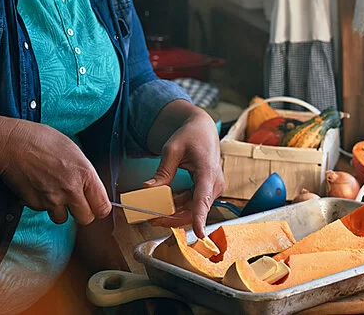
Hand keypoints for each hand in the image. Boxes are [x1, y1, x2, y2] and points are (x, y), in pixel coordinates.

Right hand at [0, 119, 110, 224]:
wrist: (13, 145)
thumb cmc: (42, 141)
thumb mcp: (73, 151)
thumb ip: (83, 172)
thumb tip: (89, 186)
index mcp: (85, 174)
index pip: (102, 207)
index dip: (99, 208)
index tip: (96, 205)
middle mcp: (71, 190)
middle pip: (85, 219)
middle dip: (81, 213)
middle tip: (75, 203)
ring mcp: (52, 199)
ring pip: (62, 218)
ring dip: (60, 210)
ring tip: (53, 193)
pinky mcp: (35, 204)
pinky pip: (43, 210)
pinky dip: (42, 203)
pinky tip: (38, 187)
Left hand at [143, 102, 223, 236]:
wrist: (204, 130)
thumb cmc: (191, 136)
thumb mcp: (172, 149)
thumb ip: (163, 171)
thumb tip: (149, 189)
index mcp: (208, 171)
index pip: (204, 198)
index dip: (201, 217)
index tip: (199, 233)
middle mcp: (214, 183)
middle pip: (195, 209)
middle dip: (173, 217)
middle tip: (151, 218)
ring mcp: (212, 188)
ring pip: (193, 209)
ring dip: (174, 213)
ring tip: (153, 212)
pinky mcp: (207, 190)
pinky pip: (193, 204)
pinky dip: (178, 206)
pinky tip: (165, 203)